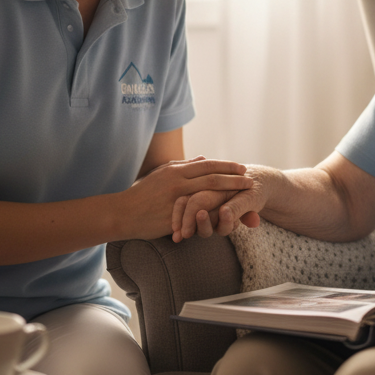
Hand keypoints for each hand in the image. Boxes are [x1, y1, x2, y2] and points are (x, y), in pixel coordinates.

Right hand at [119, 157, 252, 240]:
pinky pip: (200, 214)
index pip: (207, 165)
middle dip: (234, 179)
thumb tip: (203, 158)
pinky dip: (216, 212)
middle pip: (213, 178)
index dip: (226, 166)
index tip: (241, 168)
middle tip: (250, 180)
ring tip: (245, 195)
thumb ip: (183, 166)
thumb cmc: (142, 193)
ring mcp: (177, 199)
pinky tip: (229, 214)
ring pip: (210, 194)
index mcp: (176, 170)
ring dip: (230, 193)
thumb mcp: (162, 173)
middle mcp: (178, 181)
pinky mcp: (175, 216)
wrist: (124, 213)